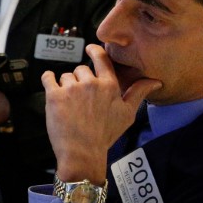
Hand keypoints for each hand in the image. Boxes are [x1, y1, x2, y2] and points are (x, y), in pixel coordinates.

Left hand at [41, 44, 161, 183]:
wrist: (82, 153)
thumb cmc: (105, 135)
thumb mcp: (127, 114)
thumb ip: (139, 93)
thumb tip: (155, 81)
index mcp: (109, 86)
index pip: (101, 59)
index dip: (94, 51)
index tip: (90, 49)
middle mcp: (90, 83)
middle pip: (80, 69)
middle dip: (79, 81)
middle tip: (81, 100)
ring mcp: (71, 88)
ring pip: (65, 76)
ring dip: (65, 85)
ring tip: (70, 104)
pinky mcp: (54, 95)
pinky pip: (48, 77)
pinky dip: (48, 80)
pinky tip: (51, 87)